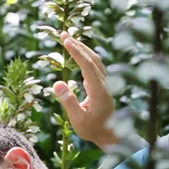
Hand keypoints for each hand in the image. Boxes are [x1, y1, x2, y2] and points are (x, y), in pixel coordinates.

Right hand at [53, 32, 119, 147]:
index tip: (65, 41)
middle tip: (64, 33)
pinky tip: (77, 54)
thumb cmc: (92, 129)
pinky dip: (85, 56)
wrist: (110, 135)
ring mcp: (105, 84)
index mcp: (99, 91)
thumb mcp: (77, 119)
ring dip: (83, 48)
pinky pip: (94, 66)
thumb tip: (57, 83)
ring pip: (95, 61)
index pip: (87, 66)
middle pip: (93, 58)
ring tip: (69, 40)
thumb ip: (68, 101)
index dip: (76, 52)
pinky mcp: (102, 85)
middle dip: (78, 45)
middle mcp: (104, 84)